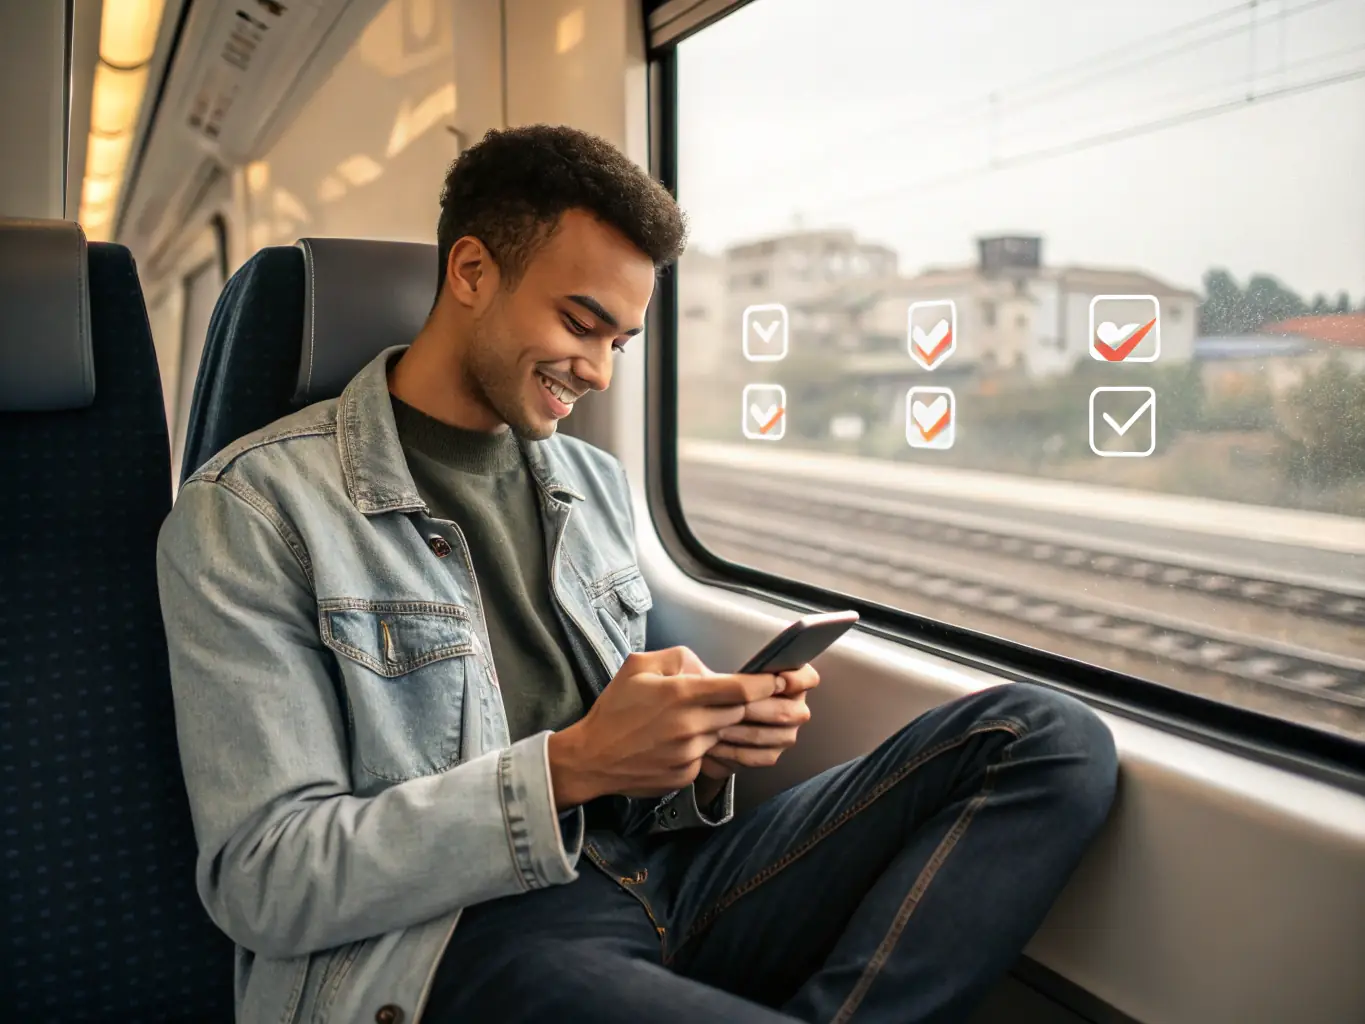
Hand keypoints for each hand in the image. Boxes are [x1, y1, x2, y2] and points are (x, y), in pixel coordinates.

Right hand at [547, 646, 782, 807]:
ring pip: (726, 736)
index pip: (738, 688)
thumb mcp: (638, 667)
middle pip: (740, 713)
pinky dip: (706, 749)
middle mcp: (690, 725)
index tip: (781, 680)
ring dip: (726, 727)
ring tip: (718, 723)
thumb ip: (677, 658)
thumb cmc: (614, 709)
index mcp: (680, 694)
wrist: (592, 758)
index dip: (766, 684)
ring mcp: (690, 754)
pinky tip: (686, 743)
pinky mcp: (686, 775)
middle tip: (768, 702)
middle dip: (755, 706)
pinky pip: (709, 758)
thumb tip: (706, 667)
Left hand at [699, 663, 819, 780]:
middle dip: (761, 709)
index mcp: (786, 680)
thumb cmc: (708, 692)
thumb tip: (730, 680)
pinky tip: (715, 746)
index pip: (808, 678)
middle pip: (793, 712)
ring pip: (780, 736)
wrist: (695, 724)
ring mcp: (784, 733)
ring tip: (717, 727)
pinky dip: (739, 752)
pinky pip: (764, 757)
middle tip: (735, 708)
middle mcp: (792, 707)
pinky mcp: (770, 754)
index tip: (780, 681)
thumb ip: (727, 676)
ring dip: (747, 732)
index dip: (798, 680)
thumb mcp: (711, 675)